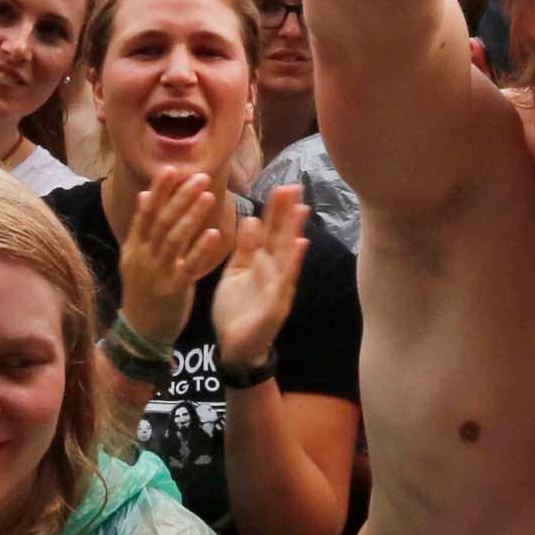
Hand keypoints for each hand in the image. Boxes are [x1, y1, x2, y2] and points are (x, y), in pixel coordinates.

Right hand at [113, 165, 228, 351]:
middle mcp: (143, 256)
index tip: (172, 169)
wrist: (141, 332)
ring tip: (209, 195)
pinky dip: (201, 248)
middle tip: (199, 177)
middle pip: (162, 221)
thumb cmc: (143, 291)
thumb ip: (142, 228)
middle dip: (180, 197)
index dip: (159, 190)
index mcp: (134, 247)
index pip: (146, 213)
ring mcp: (157, 273)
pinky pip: (188, 265)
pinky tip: (215, 233)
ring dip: (192, 215)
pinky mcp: (173, 289)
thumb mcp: (135, 258)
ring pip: (174, 239)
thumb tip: (143, 194)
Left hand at [210, 186, 308, 366]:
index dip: (276, 210)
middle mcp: (273, 273)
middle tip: (294, 187)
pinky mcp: (275, 306)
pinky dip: (291, 263)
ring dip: (294, 232)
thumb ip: (244, 249)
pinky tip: (299, 245)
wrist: (233, 348)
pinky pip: (283, 281)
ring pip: (286, 256)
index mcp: (260, 264)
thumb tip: (250, 219)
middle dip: (288, 214)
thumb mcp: (235, 273)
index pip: (270, 232)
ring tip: (300, 209)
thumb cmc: (236, 310)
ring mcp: (277, 289)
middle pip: (281, 238)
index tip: (282, 187)